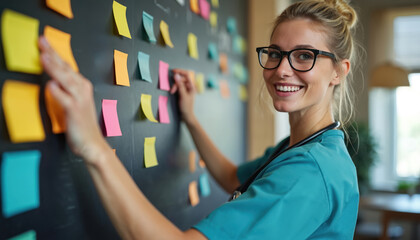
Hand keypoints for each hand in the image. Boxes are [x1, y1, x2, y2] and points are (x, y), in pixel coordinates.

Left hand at [39, 36, 109, 163]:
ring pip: (65, 79)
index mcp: (82, 86)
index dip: (55, 53)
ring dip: (54, 68)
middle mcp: (82, 90)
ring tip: (43, 57)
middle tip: (42, 41)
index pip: (66, 66)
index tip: (44, 43)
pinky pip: (64, 98)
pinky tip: (50, 84)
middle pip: (65, 68)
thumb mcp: (74, 103)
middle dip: (53, 54)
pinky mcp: (75, 110)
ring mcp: (79, 99)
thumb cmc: (82, 125)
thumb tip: (53, 80)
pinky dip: (57, 91)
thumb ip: (65, 91)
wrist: (92, 144)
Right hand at [170, 69, 196, 124]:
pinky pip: (178, 86)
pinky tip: (173, 92)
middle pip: (182, 79)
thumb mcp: (182, 95)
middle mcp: (190, 86)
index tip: (173, 71)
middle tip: (172, 90)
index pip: (187, 74)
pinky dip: (175, 88)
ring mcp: (186, 89)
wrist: (186, 115)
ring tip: (172, 92)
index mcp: (192, 86)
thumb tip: (176, 75)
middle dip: (176, 83)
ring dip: (175, 86)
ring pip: (179, 83)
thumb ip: (179, 85)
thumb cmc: (186, 107)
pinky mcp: (183, 92)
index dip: (180, 71)